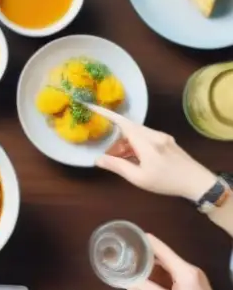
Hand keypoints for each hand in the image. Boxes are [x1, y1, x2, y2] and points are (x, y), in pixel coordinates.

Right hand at [94, 107, 216, 200]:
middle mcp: (154, 134)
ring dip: (126, 142)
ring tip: (121, 158)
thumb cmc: (167, 182)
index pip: (122, 123)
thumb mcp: (139, 178)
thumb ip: (117, 166)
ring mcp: (162, 137)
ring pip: (138, 133)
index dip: (106, 114)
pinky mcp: (168, 141)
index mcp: (146, 142)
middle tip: (107, 151)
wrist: (198, 182)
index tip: (92, 107)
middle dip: (116, 137)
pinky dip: (136, 144)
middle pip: (129, 128)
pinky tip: (135, 158)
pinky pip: (146, 137)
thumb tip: (98, 159)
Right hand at [128, 235, 232, 289]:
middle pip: (164, 255)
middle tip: (125, 253)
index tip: (129, 235)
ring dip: (151, 264)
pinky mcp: (193, 282)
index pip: (162, 249)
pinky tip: (147, 276)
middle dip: (145, 253)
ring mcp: (193, 275)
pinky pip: (172, 272)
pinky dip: (159, 272)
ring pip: (167, 264)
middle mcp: (190, 268)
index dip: (145, 241)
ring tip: (131, 263)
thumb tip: (127, 283)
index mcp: (185, 271)